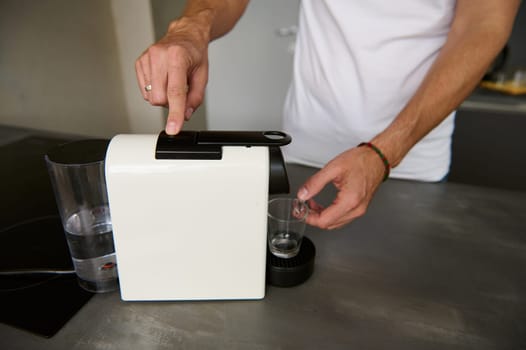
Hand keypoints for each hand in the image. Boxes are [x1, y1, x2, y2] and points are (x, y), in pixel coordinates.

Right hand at [135, 17, 209, 134]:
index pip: (175, 92)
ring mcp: (147, 58)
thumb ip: (195, 98)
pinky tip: (162, 79)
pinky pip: (144, 90)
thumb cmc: (194, 53)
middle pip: (159, 98)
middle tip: (180, 91)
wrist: (185, 34)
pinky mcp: (139, 62)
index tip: (173, 128)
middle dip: (170, 102)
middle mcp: (159, 56)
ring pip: (150, 97)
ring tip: (171, 81)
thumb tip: (184, 115)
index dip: (174, 114)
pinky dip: (154, 90)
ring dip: (162, 96)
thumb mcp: (202, 76)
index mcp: (177, 57)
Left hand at [297, 146, 385, 229]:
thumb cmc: (361, 161)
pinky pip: (341, 218)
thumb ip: (315, 183)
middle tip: (302, 207)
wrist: (377, 159)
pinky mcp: (359, 208)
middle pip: (329, 225)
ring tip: (311, 204)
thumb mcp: (333, 168)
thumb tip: (303, 195)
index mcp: (349, 201)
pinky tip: (322, 206)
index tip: (299, 211)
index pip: (324, 221)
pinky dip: (329, 214)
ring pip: (335, 223)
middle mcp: (356, 209)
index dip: (308, 218)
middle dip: (313, 217)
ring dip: (321, 216)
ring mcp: (359, 210)